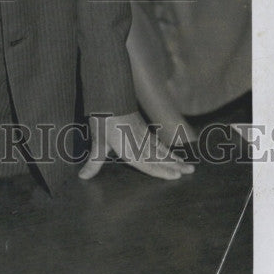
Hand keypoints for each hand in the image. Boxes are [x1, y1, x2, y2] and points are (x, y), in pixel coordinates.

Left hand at [79, 111, 194, 181]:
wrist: (108, 96)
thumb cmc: (102, 120)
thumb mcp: (97, 141)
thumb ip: (94, 162)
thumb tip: (82, 177)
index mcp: (129, 149)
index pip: (148, 164)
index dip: (162, 171)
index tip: (177, 176)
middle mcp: (139, 143)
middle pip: (160, 156)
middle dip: (175, 165)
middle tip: (191, 171)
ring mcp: (143, 134)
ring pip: (161, 148)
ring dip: (174, 157)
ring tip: (188, 164)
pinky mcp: (142, 126)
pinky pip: (157, 140)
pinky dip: (165, 147)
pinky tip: (169, 151)